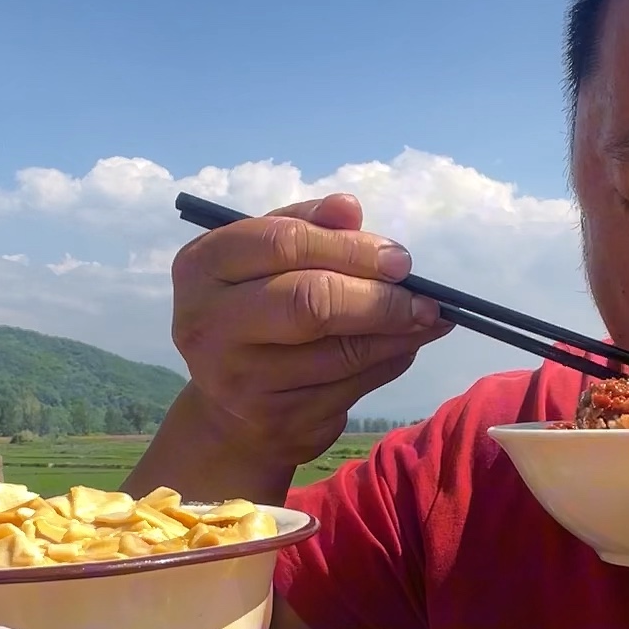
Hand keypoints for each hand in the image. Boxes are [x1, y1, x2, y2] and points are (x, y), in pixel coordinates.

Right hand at [169, 194, 451, 466]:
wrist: (232, 414)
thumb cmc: (257, 313)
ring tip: (426, 317)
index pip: (282, 243)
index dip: (350, 248)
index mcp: (202, 267)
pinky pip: (353, 384)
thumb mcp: (264, 261)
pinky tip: (406, 345)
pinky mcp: (280, 419)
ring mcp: (242, 380)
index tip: (399, 258)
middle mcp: (210, 325)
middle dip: (379, 296)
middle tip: (422, 295)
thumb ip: (305, 226)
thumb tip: (349, 208)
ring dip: (398, 332)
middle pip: (310, 301)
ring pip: (342, 350)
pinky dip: (391, 361)